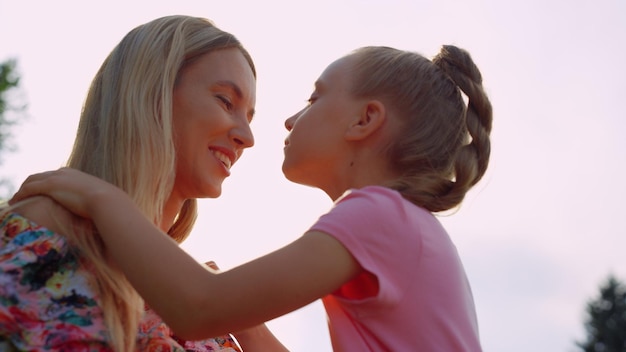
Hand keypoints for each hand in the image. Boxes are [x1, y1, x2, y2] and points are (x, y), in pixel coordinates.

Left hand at [9, 167, 125, 218]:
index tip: (38, 193)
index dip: (43, 183)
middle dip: (29, 184)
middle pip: (39, 176)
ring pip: (31, 181)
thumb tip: (96, 213)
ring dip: (21, 190)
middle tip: (22, 196)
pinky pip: (29, 189)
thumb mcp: (99, 200)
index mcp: (75, 175)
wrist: (107, 201)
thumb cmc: (107, 205)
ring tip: (15, 200)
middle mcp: (64, 173)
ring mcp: (57, 178)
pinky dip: (20, 195)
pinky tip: (14, 202)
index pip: (53, 176)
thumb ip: (93, 203)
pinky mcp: (50, 186)